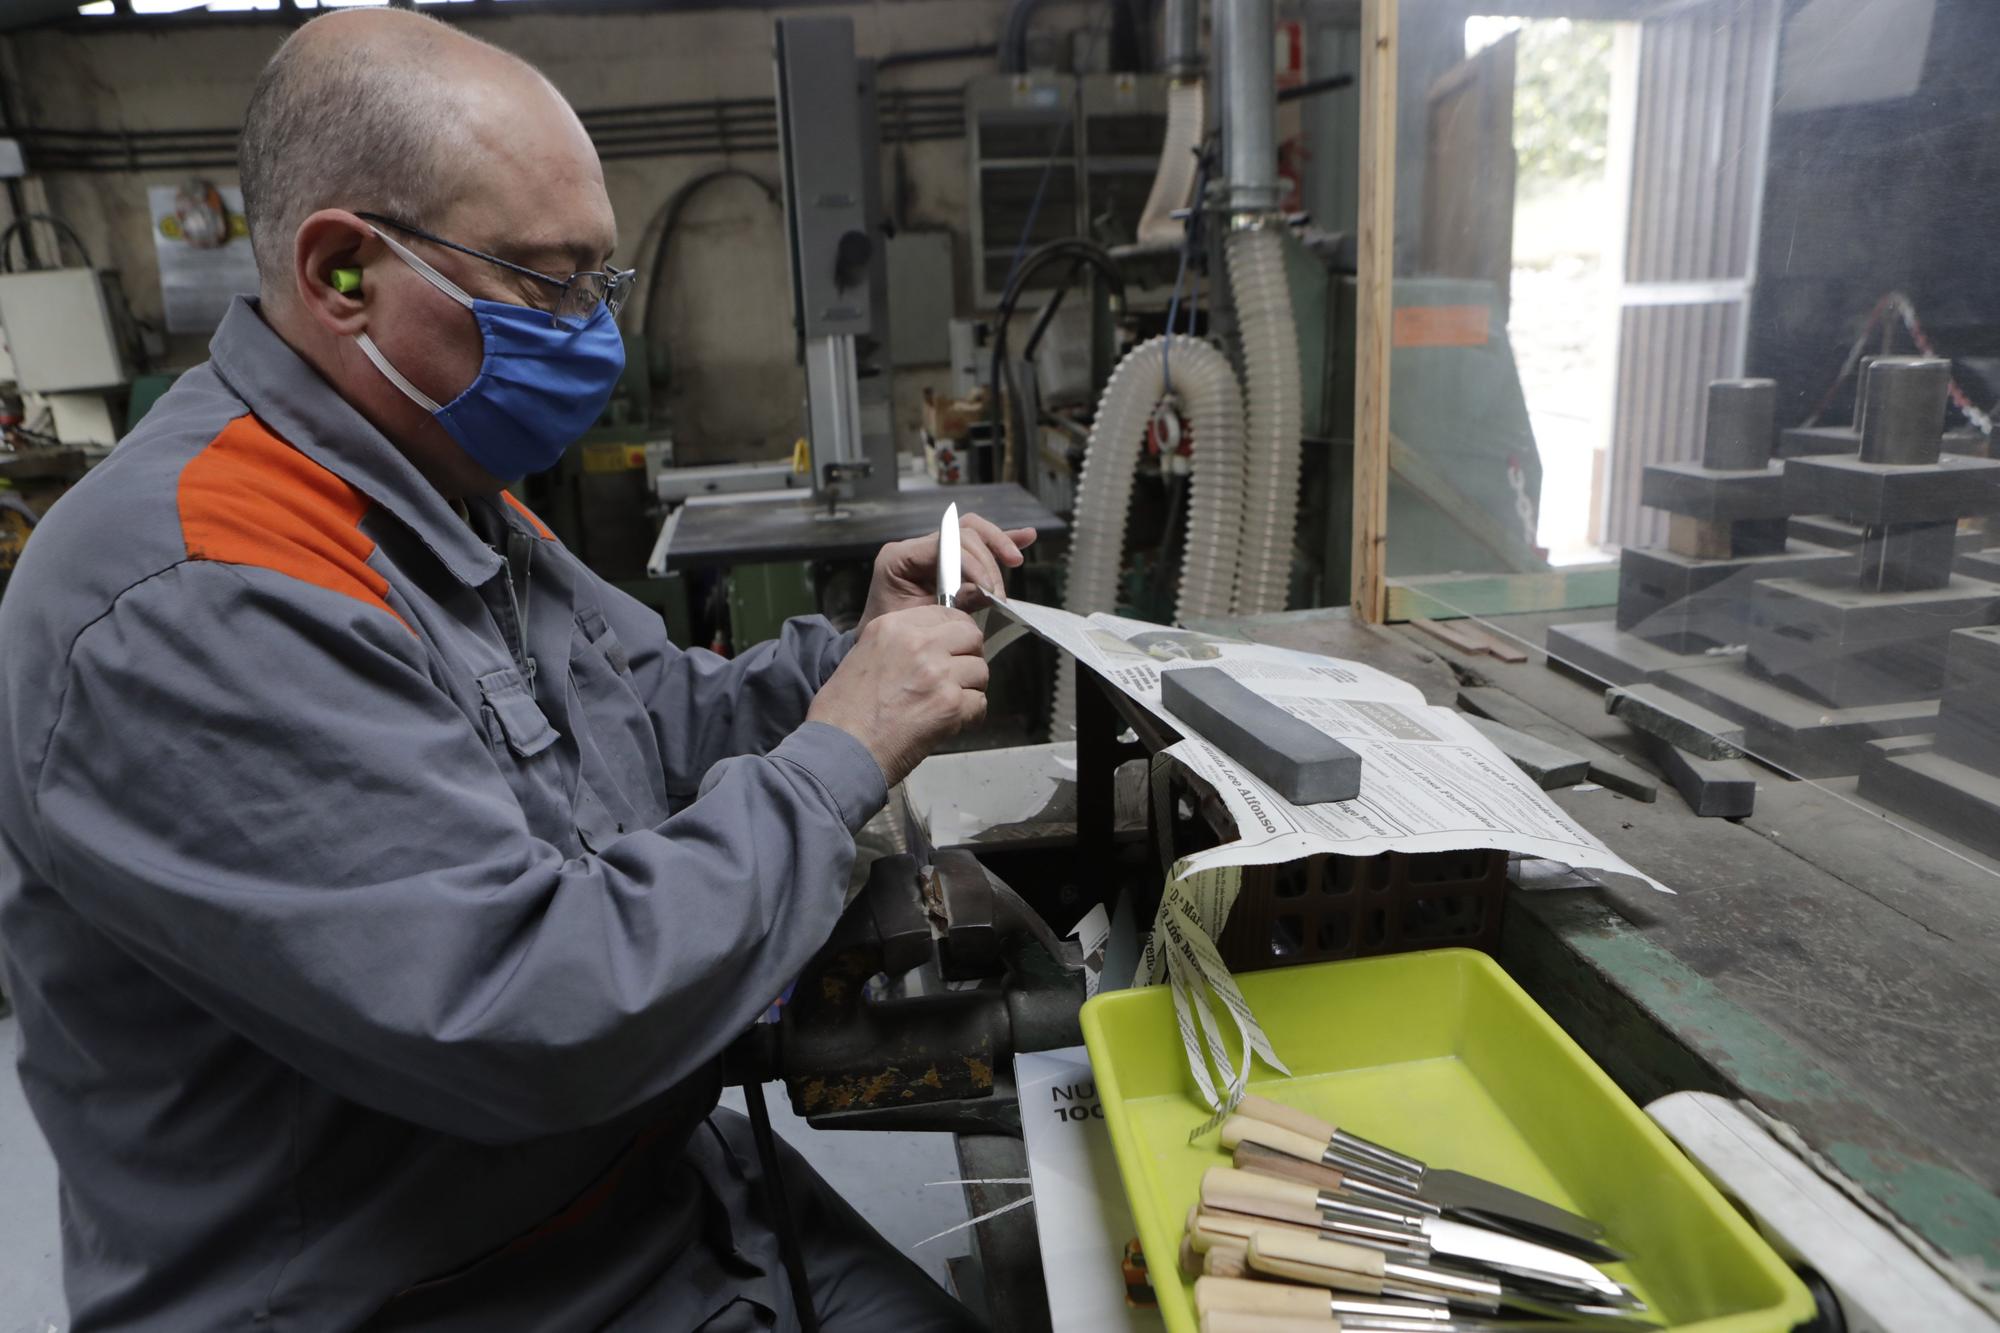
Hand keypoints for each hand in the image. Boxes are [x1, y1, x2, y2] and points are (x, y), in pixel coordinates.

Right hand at [808, 605, 988, 786]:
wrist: (840, 750)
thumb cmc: (843, 714)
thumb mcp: (863, 656)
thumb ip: (899, 645)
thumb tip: (931, 647)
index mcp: (893, 627)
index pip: (946, 613)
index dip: (955, 633)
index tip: (954, 647)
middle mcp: (918, 644)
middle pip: (971, 636)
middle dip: (969, 656)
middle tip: (957, 676)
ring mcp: (937, 673)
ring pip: (980, 670)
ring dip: (970, 688)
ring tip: (949, 704)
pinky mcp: (950, 705)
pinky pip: (980, 703)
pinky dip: (970, 716)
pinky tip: (951, 723)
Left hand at [857, 512, 1035, 629]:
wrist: (883, 648)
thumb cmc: (894, 637)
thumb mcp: (921, 622)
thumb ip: (951, 605)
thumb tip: (984, 593)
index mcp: (900, 557)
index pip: (946, 545)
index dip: (972, 565)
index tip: (988, 591)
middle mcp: (915, 548)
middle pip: (962, 534)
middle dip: (986, 562)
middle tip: (998, 594)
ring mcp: (931, 552)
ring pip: (972, 533)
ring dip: (998, 544)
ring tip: (1015, 560)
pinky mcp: (947, 562)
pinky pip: (976, 546)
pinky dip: (1000, 542)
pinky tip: (1025, 536)